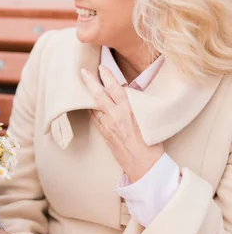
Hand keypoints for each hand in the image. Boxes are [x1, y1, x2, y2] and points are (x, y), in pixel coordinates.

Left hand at [81, 65, 164, 182]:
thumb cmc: (151, 143)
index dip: (107, 76)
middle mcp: (116, 117)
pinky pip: (95, 117)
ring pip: (94, 106)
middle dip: (90, 81)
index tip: (102, 67)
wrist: (144, 166)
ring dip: (89, 95)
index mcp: (129, 111)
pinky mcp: (104, 134)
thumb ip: (137, 105)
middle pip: (99, 95)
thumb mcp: (149, 119)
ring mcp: (107, 126)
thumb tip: (130, 91)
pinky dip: (92, 108)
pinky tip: (90, 103)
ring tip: (84, 84)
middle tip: (82, 71)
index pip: (115, 89)